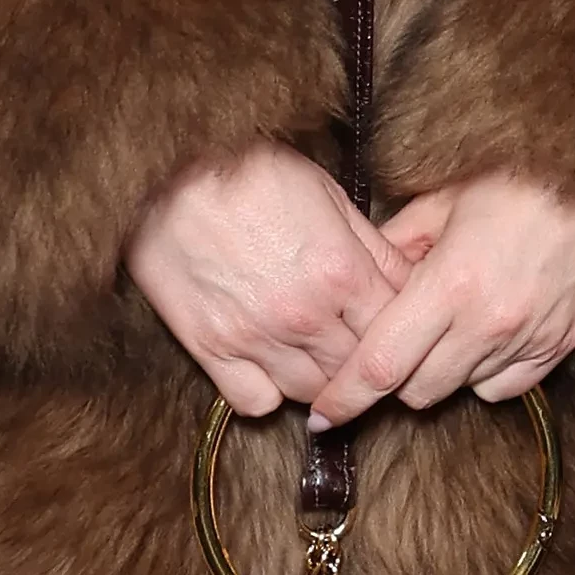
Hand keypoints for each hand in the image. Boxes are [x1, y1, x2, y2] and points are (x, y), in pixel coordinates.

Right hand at [125, 141, 405, 418]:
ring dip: (321, 379)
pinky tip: (270, 365)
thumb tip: (410, 281)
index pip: (396, 332)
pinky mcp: (213, 350)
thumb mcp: (326, 191)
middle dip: (364, 359)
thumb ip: (373, 245)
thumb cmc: (247, 171)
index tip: (391, 325)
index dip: (399, 331)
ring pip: (314, 394)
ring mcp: (257, 339)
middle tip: (353, 342)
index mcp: (342, 273)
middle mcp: (305, 316)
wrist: (164, 172)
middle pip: (359, 371)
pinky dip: (269, 393)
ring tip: (314, 352)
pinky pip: (257, 404)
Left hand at [322, 173, 574, 416]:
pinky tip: (481, 340)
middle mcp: (488, 324)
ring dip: (439, 372)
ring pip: (459, 391)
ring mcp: (527, 341)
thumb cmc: (521, 176)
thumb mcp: (446, 198)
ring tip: (443, 330)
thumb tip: (366, 276)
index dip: (345, 397)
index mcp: (450, 285)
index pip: (381, 365)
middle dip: (394, 377)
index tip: (322, 415)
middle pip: (416, 390)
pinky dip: (482, 375)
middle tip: (392, 346)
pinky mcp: (559, 348)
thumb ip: (398, 242)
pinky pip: (503, 389)